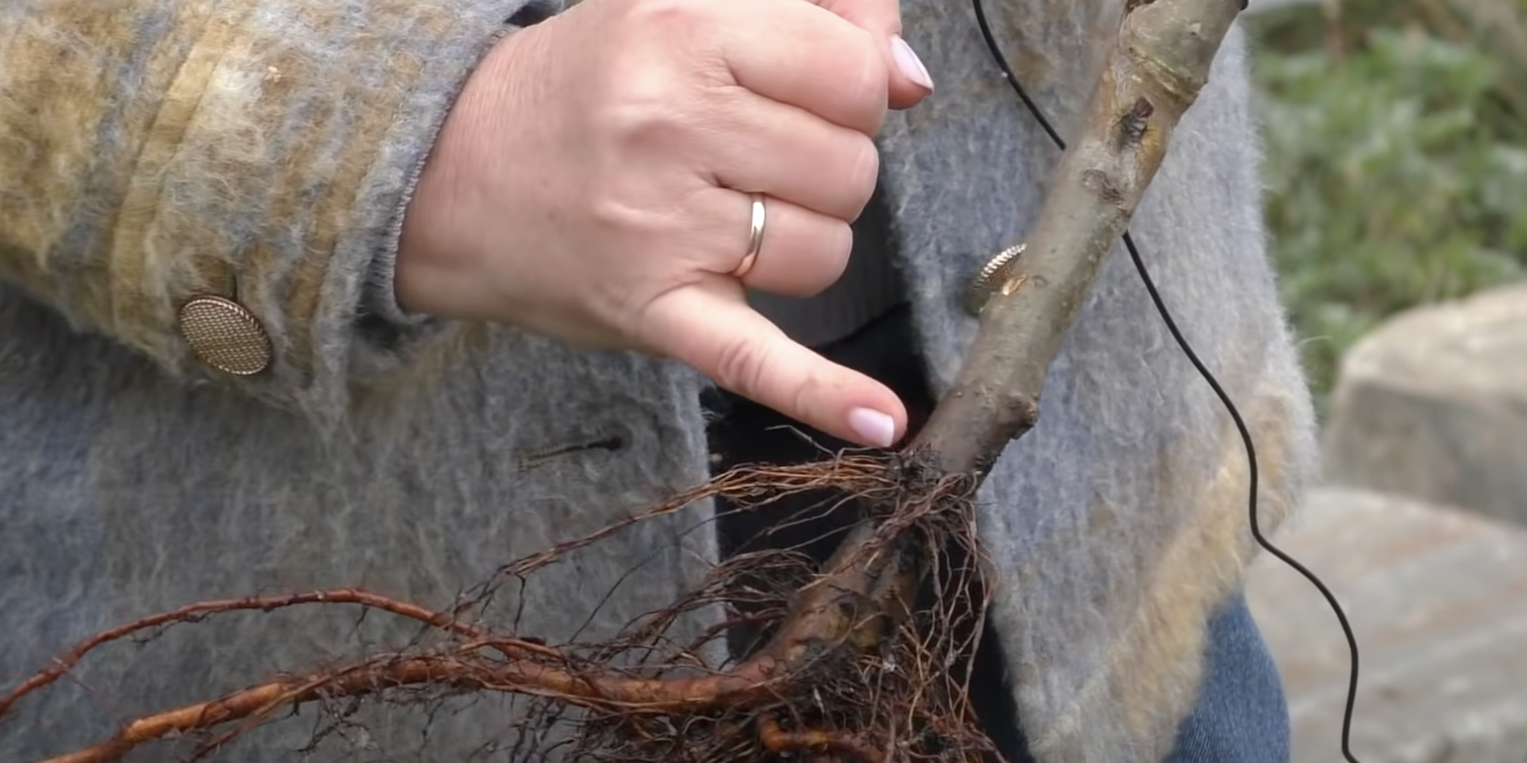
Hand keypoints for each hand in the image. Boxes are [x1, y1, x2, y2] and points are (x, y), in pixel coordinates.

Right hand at [395, 0, 933, 447]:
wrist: (448, 173)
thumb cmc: (580, 90)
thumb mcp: (676, 6)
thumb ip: (807, 16)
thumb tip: (910, 76)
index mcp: (684, 31)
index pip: (853, 71)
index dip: (854, 87)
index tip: (816, 95)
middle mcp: (672, 126)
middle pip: (849, 165)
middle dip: (825, 162)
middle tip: (755, 156)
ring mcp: (662, 229)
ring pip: (825, 248)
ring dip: (802, 238)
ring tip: (734, 216)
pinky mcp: (653, 312)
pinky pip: (758, 360)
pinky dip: (823, 394)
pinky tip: (882, 420)